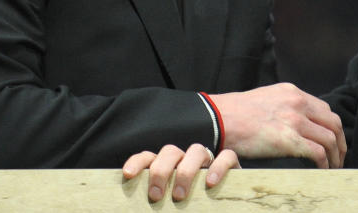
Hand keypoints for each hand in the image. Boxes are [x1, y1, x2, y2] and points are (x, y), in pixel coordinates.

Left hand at [122, 143, 238, 201]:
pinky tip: (210, 184)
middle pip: (170, 151)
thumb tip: (145, 210)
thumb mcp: (168, 208)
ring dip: (185, 171)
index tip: (128, 175)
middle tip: (156, 196)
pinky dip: (218, 167)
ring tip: (179, 195)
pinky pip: (226, 156)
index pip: (149, 157)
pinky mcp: (229, 164)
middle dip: (161, 171)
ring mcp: (207, 160)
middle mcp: (185, 160)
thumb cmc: (189, 209)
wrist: (220, 208)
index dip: (137, 162)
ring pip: (196, 150)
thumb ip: (158, 206)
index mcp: (167, 168)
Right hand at [209, 82, 345, 167]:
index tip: (332, 140)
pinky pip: (318, 153)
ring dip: (335, 156)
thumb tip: (293, 123)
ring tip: (333, 168)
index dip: (332, 127)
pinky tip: (321, 171)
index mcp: (292, 92)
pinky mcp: (289, 139)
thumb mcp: (265, 99)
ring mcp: (295, 120)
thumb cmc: (235, 113)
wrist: (218, 118)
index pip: (324, 109)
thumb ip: (283, 106)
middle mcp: (298, 103)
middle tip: (339, 157)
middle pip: (333, 123)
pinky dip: (324, 164)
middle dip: (340, 142)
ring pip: (330, 139)